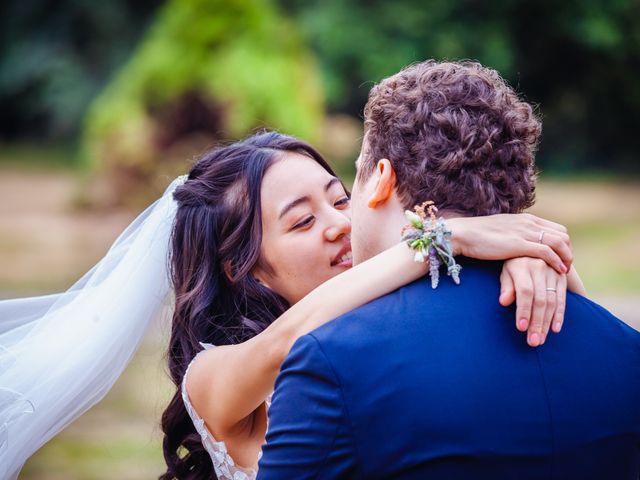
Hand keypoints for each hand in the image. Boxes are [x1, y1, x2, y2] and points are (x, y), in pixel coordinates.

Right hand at [448, 213, 571, 272]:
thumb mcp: (502, 231)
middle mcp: (529, 223)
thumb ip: (514, 234)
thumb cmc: (477, 236)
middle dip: (568, 251)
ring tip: (564, 271)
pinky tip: (559, 271)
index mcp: (526, 219)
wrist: (462, 234)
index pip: (557, 229)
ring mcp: (524, 232)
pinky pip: (547, 252)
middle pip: (562, 235)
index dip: (563, 245)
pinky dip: (557, 262)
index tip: (561, 258)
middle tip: (565, 266)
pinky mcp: (519, 245)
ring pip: (559, 242)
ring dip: (566, 258)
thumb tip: (518, 243)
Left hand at [499, 257, 566, 346]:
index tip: (521, 328)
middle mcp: (539, 268)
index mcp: (522, 266)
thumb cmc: (513, 264)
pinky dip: (560, 315)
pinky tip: (555, 329)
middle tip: (533, 342)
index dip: (523, 310)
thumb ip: (506, 286)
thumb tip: (503, 301)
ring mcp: (553, 272)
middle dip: (537, 323)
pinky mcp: (562, 277)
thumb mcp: (505, 271)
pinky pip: (562, 298)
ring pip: (552, 301)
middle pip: (540, 300)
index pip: (525, 292)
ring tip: (540, 340)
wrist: (530, 246)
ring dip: (547, 323)